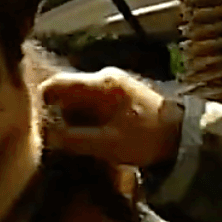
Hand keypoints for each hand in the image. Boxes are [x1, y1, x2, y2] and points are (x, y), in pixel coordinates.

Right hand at [38, 69, 182, 169]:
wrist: (183, 135)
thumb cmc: (149, 138)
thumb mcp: (109, 144)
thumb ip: (75, 140)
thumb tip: (47, 137)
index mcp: (101, 83)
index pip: (56, 84)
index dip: (41, 104)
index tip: (37, 126)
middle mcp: (104, 77)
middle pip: (65, 92)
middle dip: (57, 115)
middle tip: (56, 140)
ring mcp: (112, 84)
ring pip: (78, 99)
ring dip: (72, 119)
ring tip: (74, 142)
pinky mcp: (119, 94)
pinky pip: (91, 103)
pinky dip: (86, 118)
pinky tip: (90, 137)